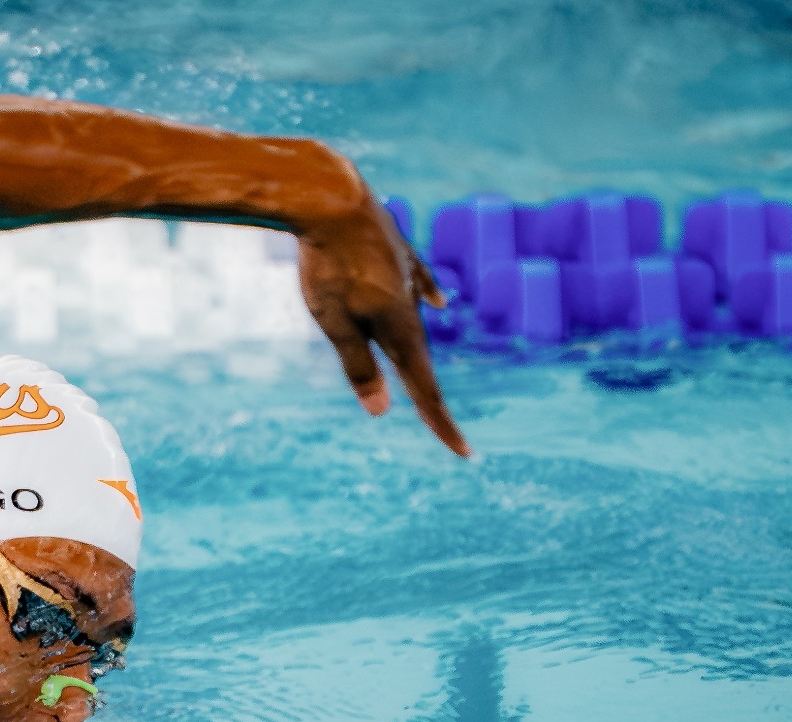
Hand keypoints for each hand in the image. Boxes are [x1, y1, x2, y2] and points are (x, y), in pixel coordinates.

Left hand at [297, 194, 470, 457]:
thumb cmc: (328, 265)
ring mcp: (409, 275)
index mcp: (401, 328)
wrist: (331, 199)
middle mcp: (413, 304)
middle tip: (442, 429)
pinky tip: (441, 301)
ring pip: (416, 322)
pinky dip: (429, 296)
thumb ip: (360, 367)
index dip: (440, 423)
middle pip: (420, 358)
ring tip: (428, 384)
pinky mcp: (398, 251)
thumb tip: (381, 411)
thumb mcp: (335, 323)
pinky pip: (419, 282)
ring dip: (420, 354)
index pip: (424, 387)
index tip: (463, 452)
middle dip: (428, 396)